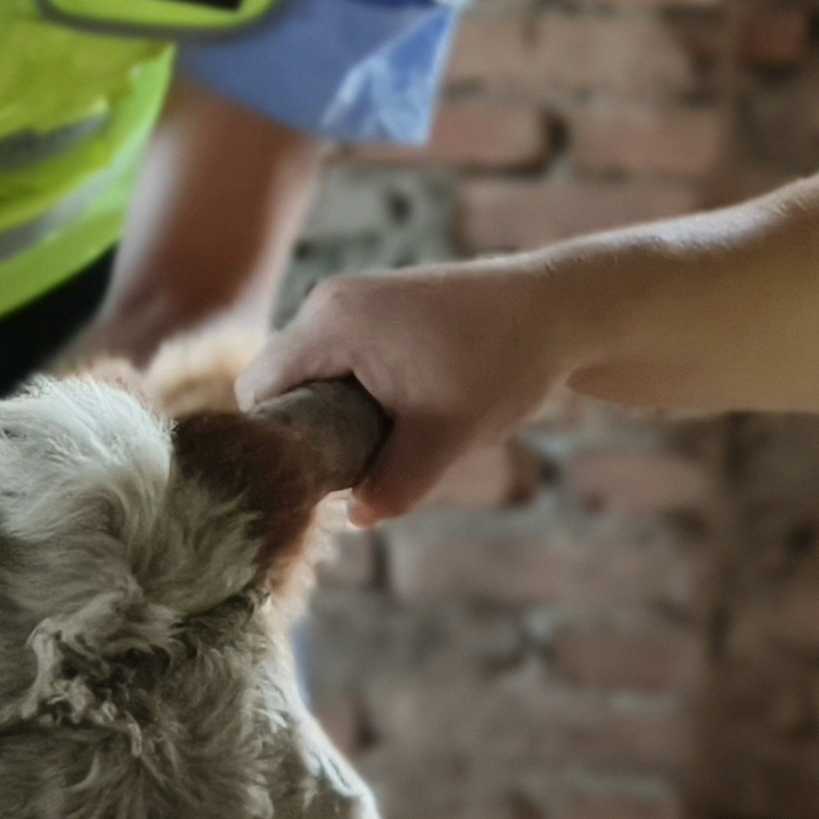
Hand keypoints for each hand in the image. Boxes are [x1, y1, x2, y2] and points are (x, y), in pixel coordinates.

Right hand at [237, 260, 578, 522]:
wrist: (559, 310)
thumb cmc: (501, 363)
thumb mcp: (445, 438)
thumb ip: (393, 485)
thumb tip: (356, 518)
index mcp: (331, 324)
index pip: (259, 389)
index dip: (276, 439)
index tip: (315, 475)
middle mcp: (331, 302)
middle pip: (284, 382)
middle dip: (314, 429)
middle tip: (360, 466)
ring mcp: (355, 299)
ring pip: (317, 373)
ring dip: (342, 413)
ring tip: (394, 438)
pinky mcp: (380, 307)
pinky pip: (344, 359)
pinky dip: (363, 392)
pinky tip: (408, 413)